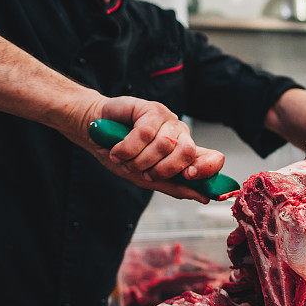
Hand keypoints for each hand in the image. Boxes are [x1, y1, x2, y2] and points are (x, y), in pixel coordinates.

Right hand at [74, 96, 224, 203]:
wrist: (94, 134)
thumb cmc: (122, 154)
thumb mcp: (147, 178)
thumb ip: (174, 186)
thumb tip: (204, 196)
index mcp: (184, 152)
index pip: (211, 158)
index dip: (207, 168)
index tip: (189, 176)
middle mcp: (180, 135)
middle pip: (186, 153)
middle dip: (161, 169)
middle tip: (143, 171)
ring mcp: (167, 120)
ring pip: (164, 145)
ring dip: (139, 160)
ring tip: (126, 159)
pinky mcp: (151, 109)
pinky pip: (145, 134)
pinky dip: (126, 148)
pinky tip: (117, 150)